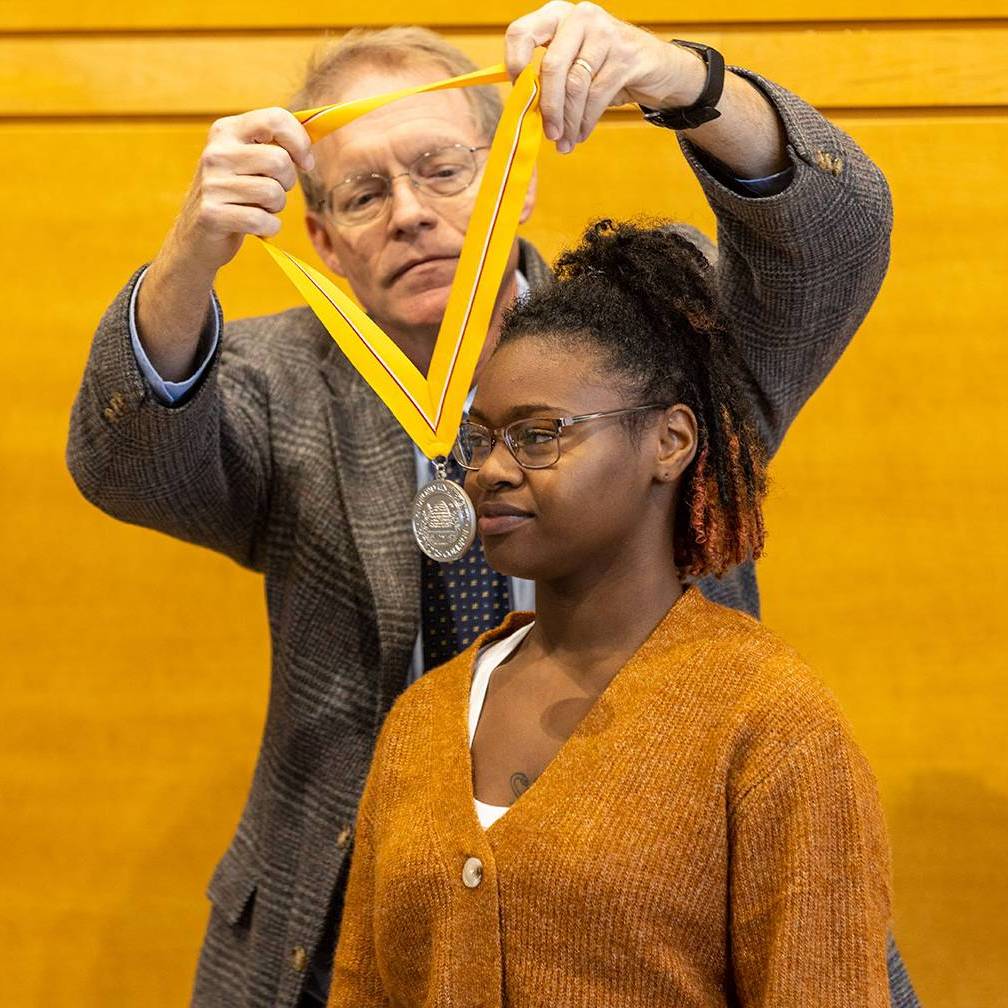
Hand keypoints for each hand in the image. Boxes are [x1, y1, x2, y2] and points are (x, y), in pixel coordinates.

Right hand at [172, 107, 315, 273]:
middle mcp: (216, 152)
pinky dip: (269, 228)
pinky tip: (254, 227)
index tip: (305, 162)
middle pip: (279, 161)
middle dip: (287, 182)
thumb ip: (275, 144)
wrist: (197, 236)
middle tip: (272, 192)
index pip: (275, 119)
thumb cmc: (235, 196)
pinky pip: (263, 221)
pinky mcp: (212, 214)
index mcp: (226, 131)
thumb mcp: (248, 161)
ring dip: (276, 208)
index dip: (300, 142)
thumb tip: (316, 135)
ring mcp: (212, 183)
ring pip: (274, 193)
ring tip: (259, 208)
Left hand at [505, 2, 703, 153]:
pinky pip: (597, 96)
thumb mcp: (573, 64)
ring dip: (569, 120)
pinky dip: (586, 122)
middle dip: (549, 107)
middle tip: (548, 134)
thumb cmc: (605, 68)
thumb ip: (548, 77)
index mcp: (558, 15)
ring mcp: (605, 33)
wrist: (657, 67)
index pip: (522, 32)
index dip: (514, 65)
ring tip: (565, 141)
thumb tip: (523, 109)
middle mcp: (580, 17)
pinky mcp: (626, 55)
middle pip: (552, 66)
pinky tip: (581, 133)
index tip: (518, 94)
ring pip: (576, 86)